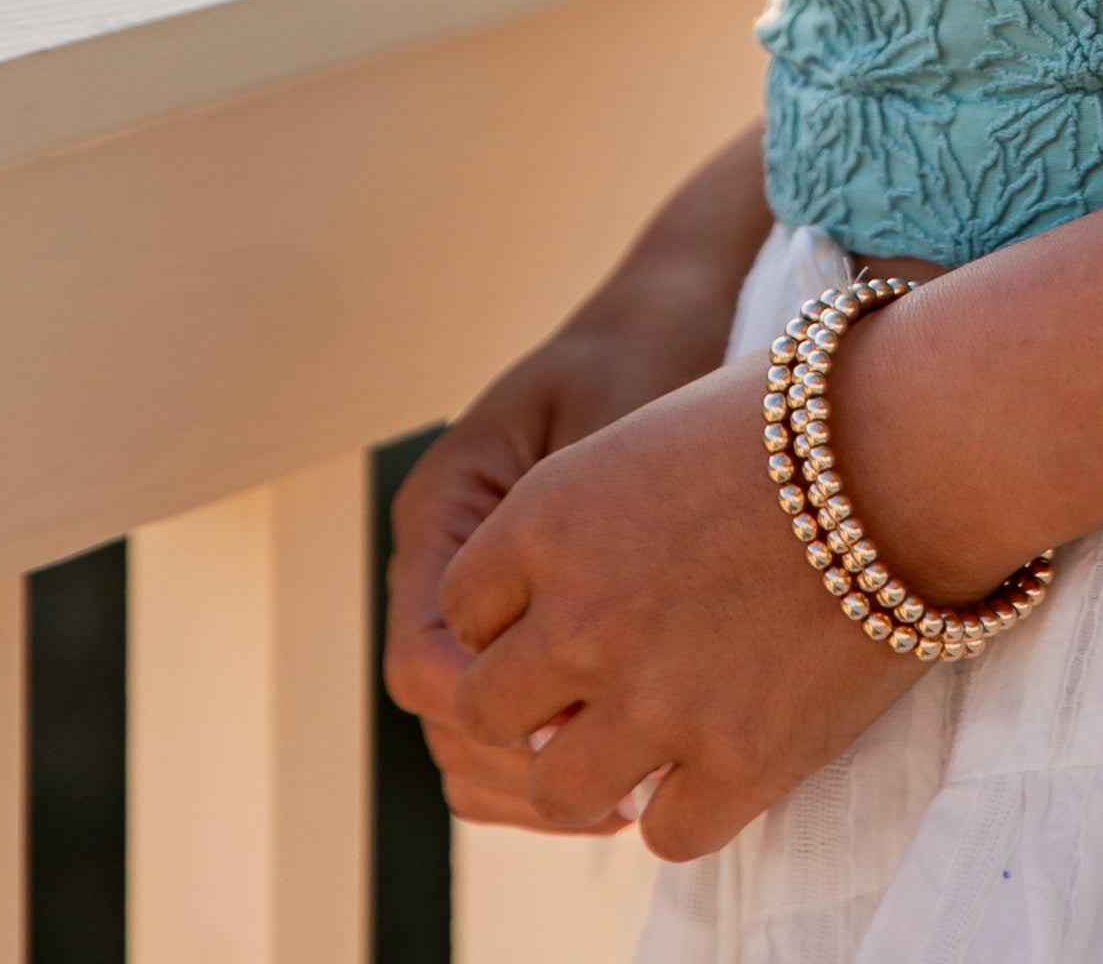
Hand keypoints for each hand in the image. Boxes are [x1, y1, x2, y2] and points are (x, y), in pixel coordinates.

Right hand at [385, 153, 768, 831]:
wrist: (679, 308)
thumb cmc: (653, 356)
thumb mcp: (616, 436)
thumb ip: (584, 545)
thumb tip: (564, 682)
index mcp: (448, 508)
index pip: (423, 656)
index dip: (487, 714)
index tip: (579, 732)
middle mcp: (445, 556)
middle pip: (440, 713)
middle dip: (516, 764)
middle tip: (617, 794)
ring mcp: (481, 588)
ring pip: (469, 728)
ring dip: (536, 774)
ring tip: (632, 796)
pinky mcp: (528, 610)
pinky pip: (513, 708)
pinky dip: (556, 754)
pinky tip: (636, 768)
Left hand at [437, 352, 933, 859]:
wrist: (923, 441)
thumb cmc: (806, 416)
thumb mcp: (657, 436)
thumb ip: (591, 524)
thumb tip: (568, 596)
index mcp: (549, 516)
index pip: (459, 610)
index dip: (514, 618)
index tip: (564, 616)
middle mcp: (579, 615)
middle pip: (486, 709)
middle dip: (536, 703)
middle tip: (601, 685)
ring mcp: (654, 698)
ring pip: (557, 790)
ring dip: (596, 770)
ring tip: (651, 738)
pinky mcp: (736, 761)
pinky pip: (663, 833)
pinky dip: (689, 806)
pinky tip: (726, 758)